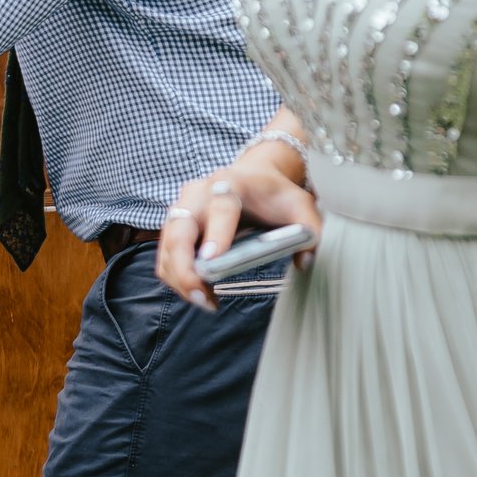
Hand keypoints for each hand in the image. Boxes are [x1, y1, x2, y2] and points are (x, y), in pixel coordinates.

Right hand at [155, 137, 317, 307]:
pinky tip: (199, 291)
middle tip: (203, 297)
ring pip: (167, 248)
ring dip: (180, 279)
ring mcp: (181, 209)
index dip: (215, 234)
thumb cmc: (275, 193)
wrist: (253, 176)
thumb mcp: (301, 205)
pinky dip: (176, 277)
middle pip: (179, 232)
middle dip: (185, 268)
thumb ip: (311, 230)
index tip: (212, 260)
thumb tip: (305, 262)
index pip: (220, 208)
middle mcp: (198, 194)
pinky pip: (166, 255)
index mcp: (231, 183)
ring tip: (206, 301)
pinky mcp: (174, 226)